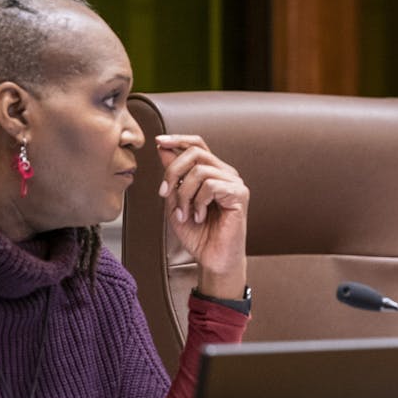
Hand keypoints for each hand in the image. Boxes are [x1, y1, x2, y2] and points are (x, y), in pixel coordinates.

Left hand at [156, 134, 249, 298]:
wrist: (212, 258)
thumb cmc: (198, 233)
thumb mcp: (175, 200)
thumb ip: (172, 176)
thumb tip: (163, 148)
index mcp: (213, 172)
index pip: (198, 144)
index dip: (178, 139)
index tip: (159, 142)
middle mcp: (226, 173)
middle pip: (195, 153)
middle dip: (172, 171)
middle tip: (164, 194)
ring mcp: (235, 183)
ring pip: (200, 170)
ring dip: (184, 194)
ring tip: (185, 213)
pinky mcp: (239, 195)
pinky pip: (210, 185)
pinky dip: (198, 202)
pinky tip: (199, 216)